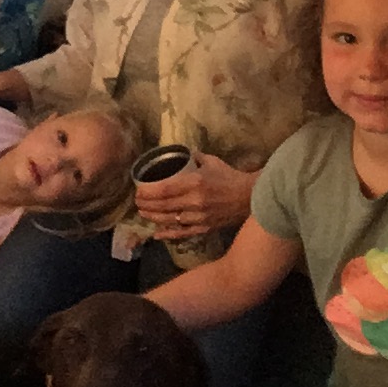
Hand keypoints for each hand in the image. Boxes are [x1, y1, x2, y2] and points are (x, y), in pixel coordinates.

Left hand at [135, 153, 257, 239]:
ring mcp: (199, 218)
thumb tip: (180, 152)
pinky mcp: (204, 229)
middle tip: (136, 202)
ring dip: (153, 217)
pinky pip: (182, 233)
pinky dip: (168, 234)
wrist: (251, 197)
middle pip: (163, 206)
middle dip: (146, 204)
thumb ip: (193, 157)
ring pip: (169, 220)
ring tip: (143, 213)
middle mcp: (194, 202)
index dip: (148, 192)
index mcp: (195, 183)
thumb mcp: (211, 161)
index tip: (138, 190)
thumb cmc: (230, 176)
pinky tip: (156, 234)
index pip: (164, 189)